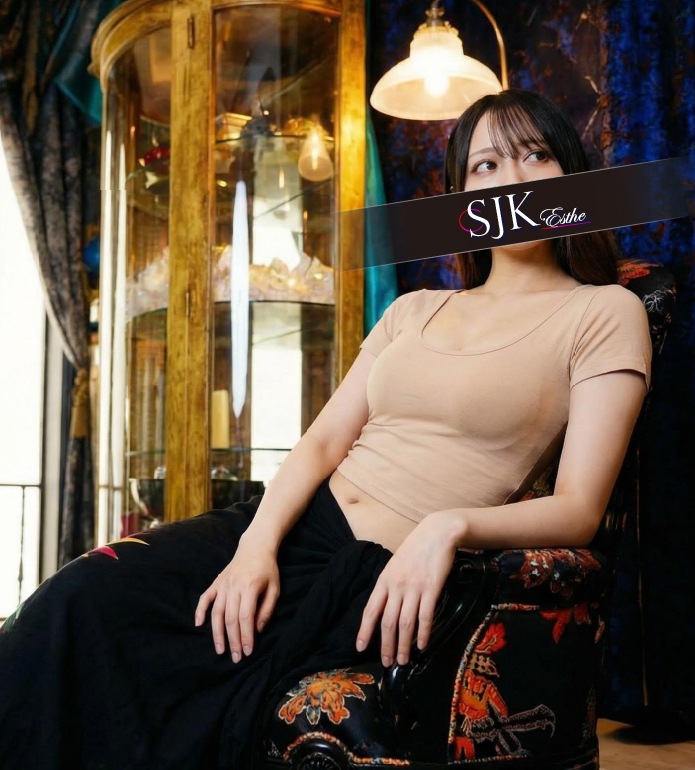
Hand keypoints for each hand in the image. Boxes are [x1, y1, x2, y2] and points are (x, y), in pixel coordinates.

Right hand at [194, 530, 279, 661]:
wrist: (255, 547)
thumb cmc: (268, 569)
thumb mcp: (275, 588)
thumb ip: (267, 609)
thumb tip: (257, 630)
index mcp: (250, 587)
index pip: (246, 617)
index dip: (246, 636)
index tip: (248, 651)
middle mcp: (234, 587)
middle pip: (231, 619)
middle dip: (233, 640)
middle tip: (236, 657)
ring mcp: (223, 585)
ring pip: (217, 613)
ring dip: (217, 633)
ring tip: (220, 650)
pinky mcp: (216, 583)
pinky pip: (205, 598)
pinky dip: (200, 610)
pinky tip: (198, 624)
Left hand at [355, 511, 458, 666]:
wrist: (437, 533)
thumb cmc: (415, 550)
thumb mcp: (395, 565)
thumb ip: (389, 586)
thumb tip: (384, 609)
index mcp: (384, 580)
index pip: (370, 610)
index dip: (364, 631)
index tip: (360, 648)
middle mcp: (396, 586)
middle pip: (387, 622)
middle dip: (386, 646)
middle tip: (387, 663)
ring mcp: (414, 587)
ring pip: (405, 623)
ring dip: (403, 645)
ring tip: (403, 660)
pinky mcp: (431, 588)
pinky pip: (425, 616)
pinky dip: (423, 633)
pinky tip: (422, 646)